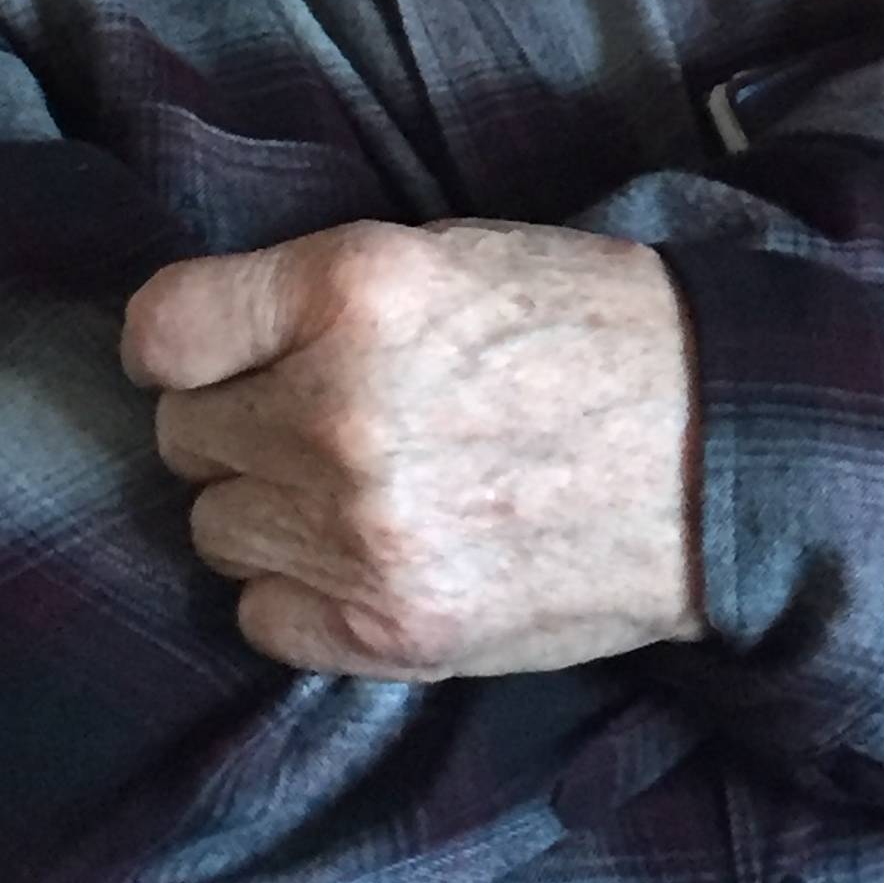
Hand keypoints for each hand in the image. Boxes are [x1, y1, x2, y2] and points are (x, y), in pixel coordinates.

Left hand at [123, 217, 701, 679]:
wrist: (718, 451)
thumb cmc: (587, 330)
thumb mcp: (451, 254)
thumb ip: (322, 298)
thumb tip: (209, 347)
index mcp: (358, 287)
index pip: (165, 330)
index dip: (186, 344)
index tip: (212, 353)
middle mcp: (338, 406)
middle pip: (186, 436)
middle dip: (242, 424)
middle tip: (325, 416)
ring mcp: (360, 529)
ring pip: (216, 528)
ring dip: (272, 508)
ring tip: (364, 485)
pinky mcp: (389, 628)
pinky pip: (261, 616)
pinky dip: (304, 590)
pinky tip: (377, 552)